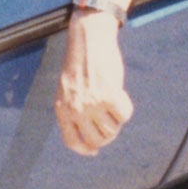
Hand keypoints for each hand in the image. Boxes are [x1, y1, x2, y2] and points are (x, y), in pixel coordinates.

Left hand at [54, 9, 133, 155]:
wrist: (89, 38)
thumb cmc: (80, 61)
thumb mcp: (68, 88)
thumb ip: (74, 110)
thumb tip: (91, 139)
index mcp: (62, 108)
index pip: (72, 141)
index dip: (85, 149)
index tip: (94, 150)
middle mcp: (76, 109)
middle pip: (97, 140)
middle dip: (107, 135)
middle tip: (110, 121)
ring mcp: (92, 104)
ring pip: (112, 130)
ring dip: (116, 119)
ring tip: (112, 101)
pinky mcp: (109, 96)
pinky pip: (124, 115)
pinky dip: (125, 107)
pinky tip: (119, 93)